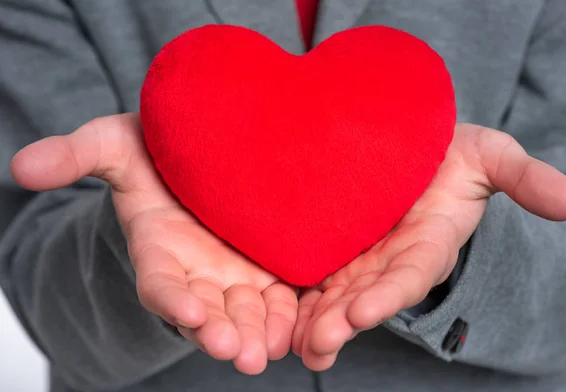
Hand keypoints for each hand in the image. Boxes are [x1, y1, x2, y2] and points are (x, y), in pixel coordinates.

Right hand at [11, 113, 297, 374]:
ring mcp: (231, 275)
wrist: (199, 160)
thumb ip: (77, 156)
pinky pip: (275, 299)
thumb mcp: (113, 145)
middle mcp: (195, 272)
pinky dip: (282, 317)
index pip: (160, 284)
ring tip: (262, 353)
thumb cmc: (151, 154)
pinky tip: (292, 332)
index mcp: (158, 249)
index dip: (171, 300)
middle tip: (234, 351)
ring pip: (241, 314)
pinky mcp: (265, 269)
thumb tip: (22, 167)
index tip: (189, 311)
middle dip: (216, 332)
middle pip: (205, 312)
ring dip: (252, 335)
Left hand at [292, 123, 565, 370]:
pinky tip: (279, 322)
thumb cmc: (453, 156)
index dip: (390, 293)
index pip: (411, 274)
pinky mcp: (333, 252)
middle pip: (368, 296)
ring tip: (295, 345)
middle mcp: (391, 260)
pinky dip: (298, 302)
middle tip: (319, 343)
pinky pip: (313, 281)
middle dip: (345, 321)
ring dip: (317, 323)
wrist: (411, 154)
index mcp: (427, 242)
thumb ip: (521, 176)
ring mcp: (360, 260)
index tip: (365, 312)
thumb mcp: (489, 156)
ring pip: (337, 297)